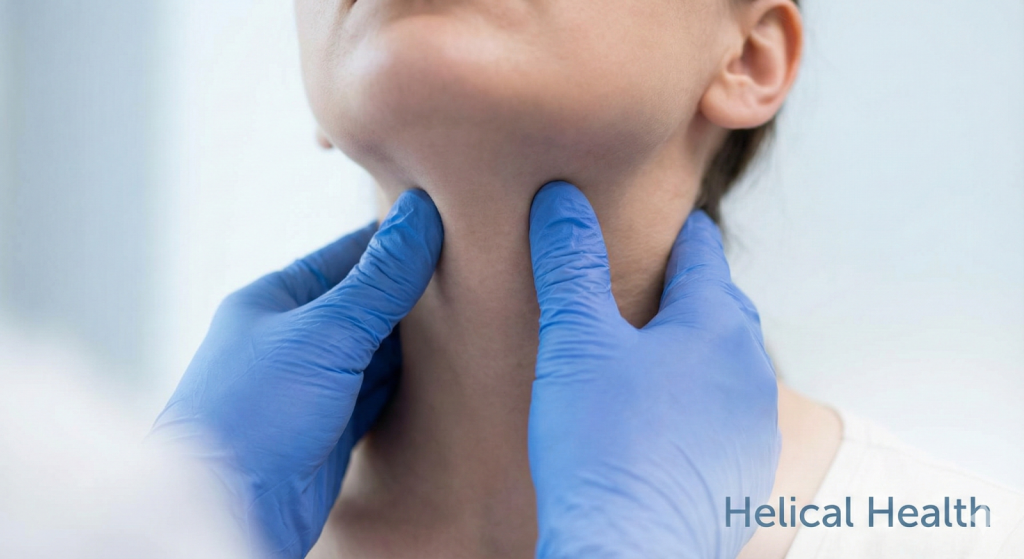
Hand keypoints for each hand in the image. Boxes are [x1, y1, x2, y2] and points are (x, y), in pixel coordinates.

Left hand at [150, 189, 442, 558]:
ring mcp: (310, 386)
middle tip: (474, 279)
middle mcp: (291, 339)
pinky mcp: (329, 430)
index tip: (451, 230)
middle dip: (414, 295)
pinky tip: (443, 376)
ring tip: (470, 324)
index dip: (398, 243)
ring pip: (375, 352)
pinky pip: (377, 394)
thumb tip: (420, 216)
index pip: (348, 255)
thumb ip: (380, 281)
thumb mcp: (326, 335)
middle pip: (365, 303)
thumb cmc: (257, 413)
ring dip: (414, 344)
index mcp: (275, 300)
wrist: (230, 511)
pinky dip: (408, 385)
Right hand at [527, 182, 779, 558]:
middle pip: (721, 307)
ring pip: (727, 366)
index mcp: (716, 325)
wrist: (631, 552)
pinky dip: (700, 402)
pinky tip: (666, 418)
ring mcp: (753, 426)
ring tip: (655, 351)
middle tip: (653, 281)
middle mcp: (749, 370)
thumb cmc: (603, 445)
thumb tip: (561, 201)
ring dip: (696, 350)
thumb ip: (572, 266)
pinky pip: (726, 417)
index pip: (703, 253)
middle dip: (689, 290)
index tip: (666, 220)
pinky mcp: (744, 473)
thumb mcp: (576, 341)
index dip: (680, 232)